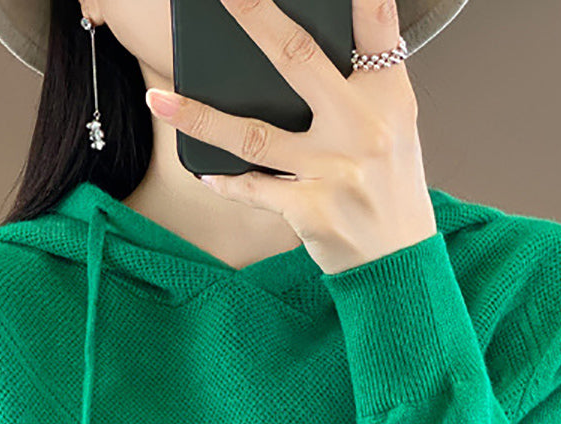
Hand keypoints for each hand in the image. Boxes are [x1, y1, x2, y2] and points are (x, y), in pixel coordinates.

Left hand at [144, 0, 437, 274]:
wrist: (400, 261)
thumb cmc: (391, 189)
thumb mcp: (394, 125)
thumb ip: (363, 80)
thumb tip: (302, 44)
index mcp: (388, 95)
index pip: (374, 21)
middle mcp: (363, 127)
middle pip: (299, 58)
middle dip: (255, 17)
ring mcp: (335, 170)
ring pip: (254, 134)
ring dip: (200, 116)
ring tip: (161, 100)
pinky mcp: (312, 210)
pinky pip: (254, 189)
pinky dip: (226, 181)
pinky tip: (205, 175)